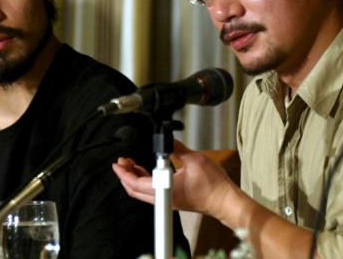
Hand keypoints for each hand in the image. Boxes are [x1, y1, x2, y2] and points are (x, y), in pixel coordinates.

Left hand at [112, 140, 237, 217]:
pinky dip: (146, 181)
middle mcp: (165, 199)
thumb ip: (177, 149)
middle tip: (122, 162)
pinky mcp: (174, 200)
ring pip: (143, 192)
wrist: (225, 200)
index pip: (136, 184)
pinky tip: (148, 170)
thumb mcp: (194, 160)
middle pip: (135, 190)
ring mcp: (169, 201)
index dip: (124, 174)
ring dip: (135, 178)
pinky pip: (153, 192)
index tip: (118, 164)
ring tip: (131, 164)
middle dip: (126, 175)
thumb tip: (168, 141)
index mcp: (166, 190)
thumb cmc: (213, 186)